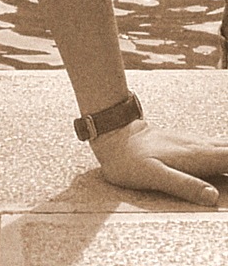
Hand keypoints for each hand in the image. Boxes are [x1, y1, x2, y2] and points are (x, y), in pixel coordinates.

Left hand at [91, 120, 227, 205]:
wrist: (113, 133)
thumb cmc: (130, 159)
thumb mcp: (153, 176)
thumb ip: (183, 185)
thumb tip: (213, 197)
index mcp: (196, 156)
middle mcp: (199, 146)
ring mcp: (194, 142)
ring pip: (225, 146)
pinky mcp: (188, 142)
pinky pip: (217, 145)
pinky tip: (226, 154)